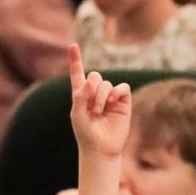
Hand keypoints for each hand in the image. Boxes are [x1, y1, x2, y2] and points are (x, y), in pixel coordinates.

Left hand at [68, 43, 131, 160]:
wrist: (101, 148)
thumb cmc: (86, 133)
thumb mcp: (77, 114)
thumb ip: (80, 96)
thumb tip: (91, 80)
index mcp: (81, 94)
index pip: (78, 74)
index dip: (76, 60)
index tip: (73, 46)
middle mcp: (95, 93)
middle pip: (95, 75)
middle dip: (92, 89)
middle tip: (92, 108)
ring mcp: (110, 96)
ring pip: (106, 83)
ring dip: (101, 96)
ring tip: (99, 111)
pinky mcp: (123, 101)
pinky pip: (122, 87)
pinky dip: (117, 92)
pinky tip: (113, 102)